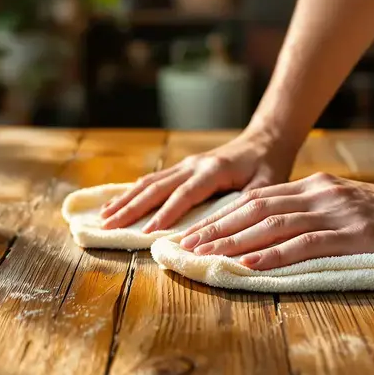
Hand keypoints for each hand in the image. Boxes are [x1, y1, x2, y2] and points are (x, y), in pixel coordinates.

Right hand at [100, 129, 298, 232]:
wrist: (265, 140)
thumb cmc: (269, 166)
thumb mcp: (268, 186)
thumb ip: (249, 205)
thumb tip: (231, 231)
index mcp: (213, 170)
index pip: (184, 195)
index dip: (165, 214)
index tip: (147, 233)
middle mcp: (193, 165)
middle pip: (156, 188)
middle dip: (131, 208)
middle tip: (109, 227)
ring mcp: (185, 165)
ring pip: (149, 183)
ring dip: (126, 200)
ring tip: (104, 217)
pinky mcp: (182, 168)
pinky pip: (153, 180)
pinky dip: (132, 192)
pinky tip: (118, 203)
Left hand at [177, 172, 373, 272]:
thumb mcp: (352, 209)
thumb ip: (318, 215)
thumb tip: (279, 235)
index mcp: (319, 188)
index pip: (258, 199)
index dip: (222, 216)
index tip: (193, 231)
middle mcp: (322, 194)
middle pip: (255, 209)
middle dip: (216, 228)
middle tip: (184, 245)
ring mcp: (338, 213)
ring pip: (272, 225)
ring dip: (233, 242)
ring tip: (204, 256)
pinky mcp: (355, 235)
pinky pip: (305, 245)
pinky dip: (272, 257)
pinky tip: (249, 267)